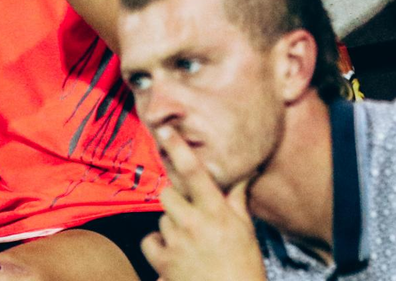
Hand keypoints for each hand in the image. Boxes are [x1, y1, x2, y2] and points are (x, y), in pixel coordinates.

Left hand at [141, 126, 264, 280]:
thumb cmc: (244, 265)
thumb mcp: (245, 228)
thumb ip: (236, 197)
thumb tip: (245, 169)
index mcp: (215, 211)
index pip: (193, 171)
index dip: (177, 148)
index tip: (164, 129)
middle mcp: (192, 223)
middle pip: (169, 193)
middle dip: (177, 197)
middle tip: (192, 209)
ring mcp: (175, 243)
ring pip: (162, 217)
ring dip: (172, 222)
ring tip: (191, 237)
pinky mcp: (163, 263)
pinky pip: (150, 241)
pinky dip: (159, 243)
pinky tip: (173, 249)